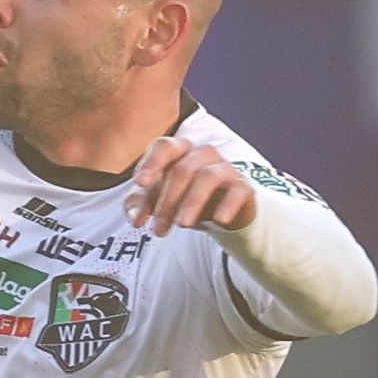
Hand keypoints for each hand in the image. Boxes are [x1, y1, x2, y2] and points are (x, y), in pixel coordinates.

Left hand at [125, 137, 258, 237]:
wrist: (220, 213)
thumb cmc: (181, 199)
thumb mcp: (155, 201)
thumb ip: (138, 204)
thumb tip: (135, 219)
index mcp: (178, 151)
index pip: (164, 147)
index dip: (151, 162)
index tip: (140, 183)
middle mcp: (202, 154)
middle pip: (181, 170)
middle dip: (167, 202)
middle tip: (157, 230)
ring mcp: (224, 167)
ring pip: (207, 177)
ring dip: (192, 203)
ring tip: (182, 225)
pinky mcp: (243, 186)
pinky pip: (238, 190)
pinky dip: (228, 204)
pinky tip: (219, 219)